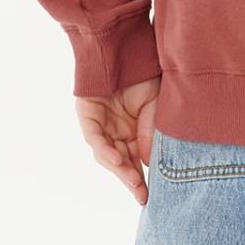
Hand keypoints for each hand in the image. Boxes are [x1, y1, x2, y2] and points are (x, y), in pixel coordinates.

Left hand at [75, 76, 160, 204]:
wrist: (125, 49)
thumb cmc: (144, 75)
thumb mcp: (156, 107)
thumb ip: (151, 134)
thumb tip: (147, 162)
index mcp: (134, 132)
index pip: (138, 160)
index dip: (144, 177)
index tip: (153, 194)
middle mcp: (117, 133)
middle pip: (122, 163)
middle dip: (132, 180)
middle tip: (142, 195)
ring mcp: (102, 127)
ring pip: (108, 155)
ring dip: (120, 169)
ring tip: (133, 181)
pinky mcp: (88, 119)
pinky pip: (96, 140)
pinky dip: (106, 150)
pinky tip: (117, 158)